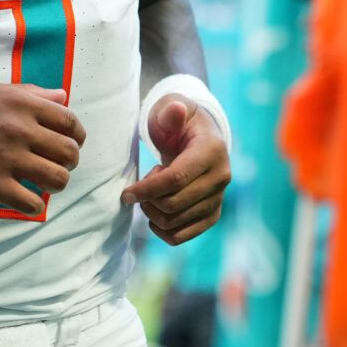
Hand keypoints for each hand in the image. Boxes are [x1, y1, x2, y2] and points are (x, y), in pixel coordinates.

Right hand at [0, 81, 84, 215]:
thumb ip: (31, 94)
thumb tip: (62, 97)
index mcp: (23, 103)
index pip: (69, 122)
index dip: (76, 135)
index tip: (72, 141)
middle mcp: (20, 130)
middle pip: (68, 152)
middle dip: (69, 161)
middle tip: (57, 163)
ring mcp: (8, 159)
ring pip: (57, 179)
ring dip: (56, 182)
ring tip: (44, 182)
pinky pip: (30, 202)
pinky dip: (33, 203)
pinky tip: (23, 196)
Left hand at [123, 97, 229, 244]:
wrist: (199, 139)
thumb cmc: (180, 123)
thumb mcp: (173, 109)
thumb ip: (170, 110)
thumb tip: (175, 110)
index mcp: (212, 150)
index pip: (176, 178)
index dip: (147, 189)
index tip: (126, 194)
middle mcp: (221, 177)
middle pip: (174, 203)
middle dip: (147, 200)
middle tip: (141, 186)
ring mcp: (219, 198)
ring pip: (175, 222)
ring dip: (152, 212)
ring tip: (153, 192)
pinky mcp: (213, 215)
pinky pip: (182, 236)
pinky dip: (162, 230)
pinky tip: (154, 212)